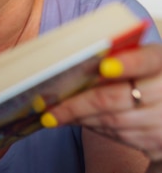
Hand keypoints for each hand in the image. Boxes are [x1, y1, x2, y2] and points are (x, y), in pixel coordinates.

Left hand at [42, 44, 161, 161]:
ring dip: (79, 118)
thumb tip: (71, 62)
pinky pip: (118, 136)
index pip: (146, 60)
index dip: (127, 64)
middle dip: (76, 104)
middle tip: (49, 108)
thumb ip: (114, 57)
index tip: (104, 67)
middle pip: (115, 97)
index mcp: (161, 62)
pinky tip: (77, 121)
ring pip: (113, 121)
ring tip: (54, 115)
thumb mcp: (137, 59)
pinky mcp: (158, 143)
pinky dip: (93, 127)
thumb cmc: (143, 74)